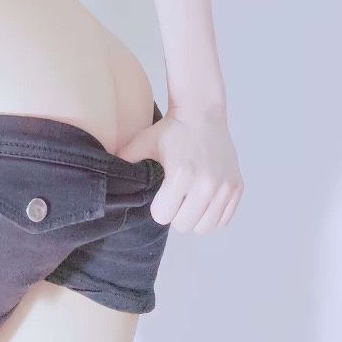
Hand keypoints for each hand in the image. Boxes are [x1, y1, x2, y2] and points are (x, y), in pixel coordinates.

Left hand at [116, 106, 243, 232]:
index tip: (160, 194)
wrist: (202, 113)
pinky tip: (203, 200)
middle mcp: (206, 184)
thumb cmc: (170, 130)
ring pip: (204, 227)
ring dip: (194, 218)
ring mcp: (224, 187)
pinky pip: (222, 220)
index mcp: (181, 175)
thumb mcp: (143, 143)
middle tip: (175, 198)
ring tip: (189, 201)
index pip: (163, 217)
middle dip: (175, 214)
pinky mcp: (237, 187)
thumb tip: (105, 174)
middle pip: (184, 225)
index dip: (158, 208)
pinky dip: (212, 216)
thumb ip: (125, 160)